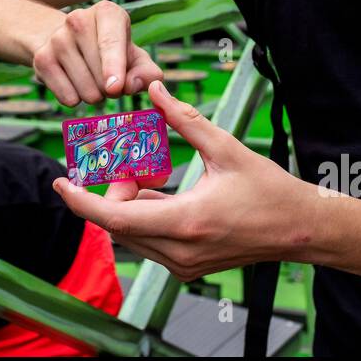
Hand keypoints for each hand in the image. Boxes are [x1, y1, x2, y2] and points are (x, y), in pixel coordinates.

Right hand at [31, 0, 162, 107]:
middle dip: (111, 89)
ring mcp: (57, 38)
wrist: (68, 42)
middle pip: (100, 74)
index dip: (114, 67)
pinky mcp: (42, 58)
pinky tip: (74, 83)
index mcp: (107, 13)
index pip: (111, 42)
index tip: (115, 88)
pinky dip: (76, 99)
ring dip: (95, 95)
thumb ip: (147, 72)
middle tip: (110, 81)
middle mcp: (79, 19)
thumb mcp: (134, 56)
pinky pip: (67, 96)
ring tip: (92, 79)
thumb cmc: (111, 51)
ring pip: (85, 89)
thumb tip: (135, 85)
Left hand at [52, 80, 320, 280]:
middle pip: (120, 225)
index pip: (116, 218)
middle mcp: (180, 251)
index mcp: (186, 222)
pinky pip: (149, 243)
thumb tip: (155, 91)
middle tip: (130, 164)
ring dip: (129, 205)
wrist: (300, 230)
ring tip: (150, 176)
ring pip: (132, 236)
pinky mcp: (188, 268)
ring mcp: (184, 265)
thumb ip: (185, 120)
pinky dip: (144, 216)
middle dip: (115, 192)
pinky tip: (160, 192)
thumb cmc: (269, 190)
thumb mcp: (226, 148)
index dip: (82, 201)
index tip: (61, 182)